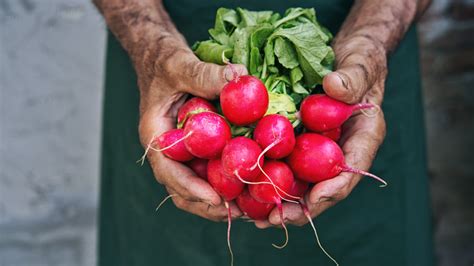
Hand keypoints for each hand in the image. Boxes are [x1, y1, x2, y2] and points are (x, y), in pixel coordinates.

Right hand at [137, 35, 246, 220]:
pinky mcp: (196, 147)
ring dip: (218, 200)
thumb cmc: (165, 62)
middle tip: (238, 212)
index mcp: (156, 136)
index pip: (168, 170)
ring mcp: (182, 151)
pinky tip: (248, 184)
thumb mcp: (181, 65)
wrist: (161, 59)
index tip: (217, 199)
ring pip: (195, 185)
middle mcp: (167, 150)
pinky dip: (225, 180)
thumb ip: (204, 74)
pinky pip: (208, 169)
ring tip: (246, 208)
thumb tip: (239, 78)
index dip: (191, 188)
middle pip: (181, 188)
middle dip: (207, 205)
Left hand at [256, 31, 386, 227]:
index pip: (351, 170)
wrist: (345, 57)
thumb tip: (334, 88)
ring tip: (256, 216)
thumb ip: (352, 77)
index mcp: (362, 137)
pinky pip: (286, 162)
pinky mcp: (300, 140)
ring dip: (280, 201)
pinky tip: (248, 187)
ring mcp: (319, 147)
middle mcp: (340, 149)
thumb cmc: (361, 59)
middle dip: (299, 207)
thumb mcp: (361, 63)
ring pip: (302, 181)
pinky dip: (270, 176)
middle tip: (275, 220)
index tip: (312, 200)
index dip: (333, 188)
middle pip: (323, 186)